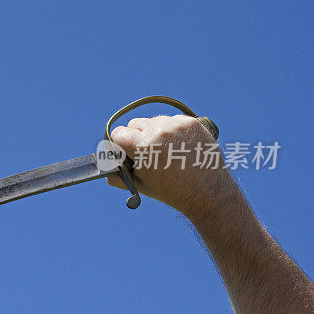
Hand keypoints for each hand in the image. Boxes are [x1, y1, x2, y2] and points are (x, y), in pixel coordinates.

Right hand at [106, 114, 239, 221]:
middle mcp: (159, 131)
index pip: (118, 133)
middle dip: (136, 137)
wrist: (208, 193)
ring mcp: (177, 125)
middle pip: (134, 124)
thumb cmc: (171, 192)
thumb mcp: (140, 185)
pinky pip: (172, 120)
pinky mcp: (192, 122)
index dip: (119, 144)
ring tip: (164, 151)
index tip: (125, 153)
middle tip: (145, 154)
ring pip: (153, 121)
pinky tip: (177, 147)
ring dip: (154, 132)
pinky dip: (171, 131)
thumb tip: (105, 170)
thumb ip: (118, 177)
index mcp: (143, 146)